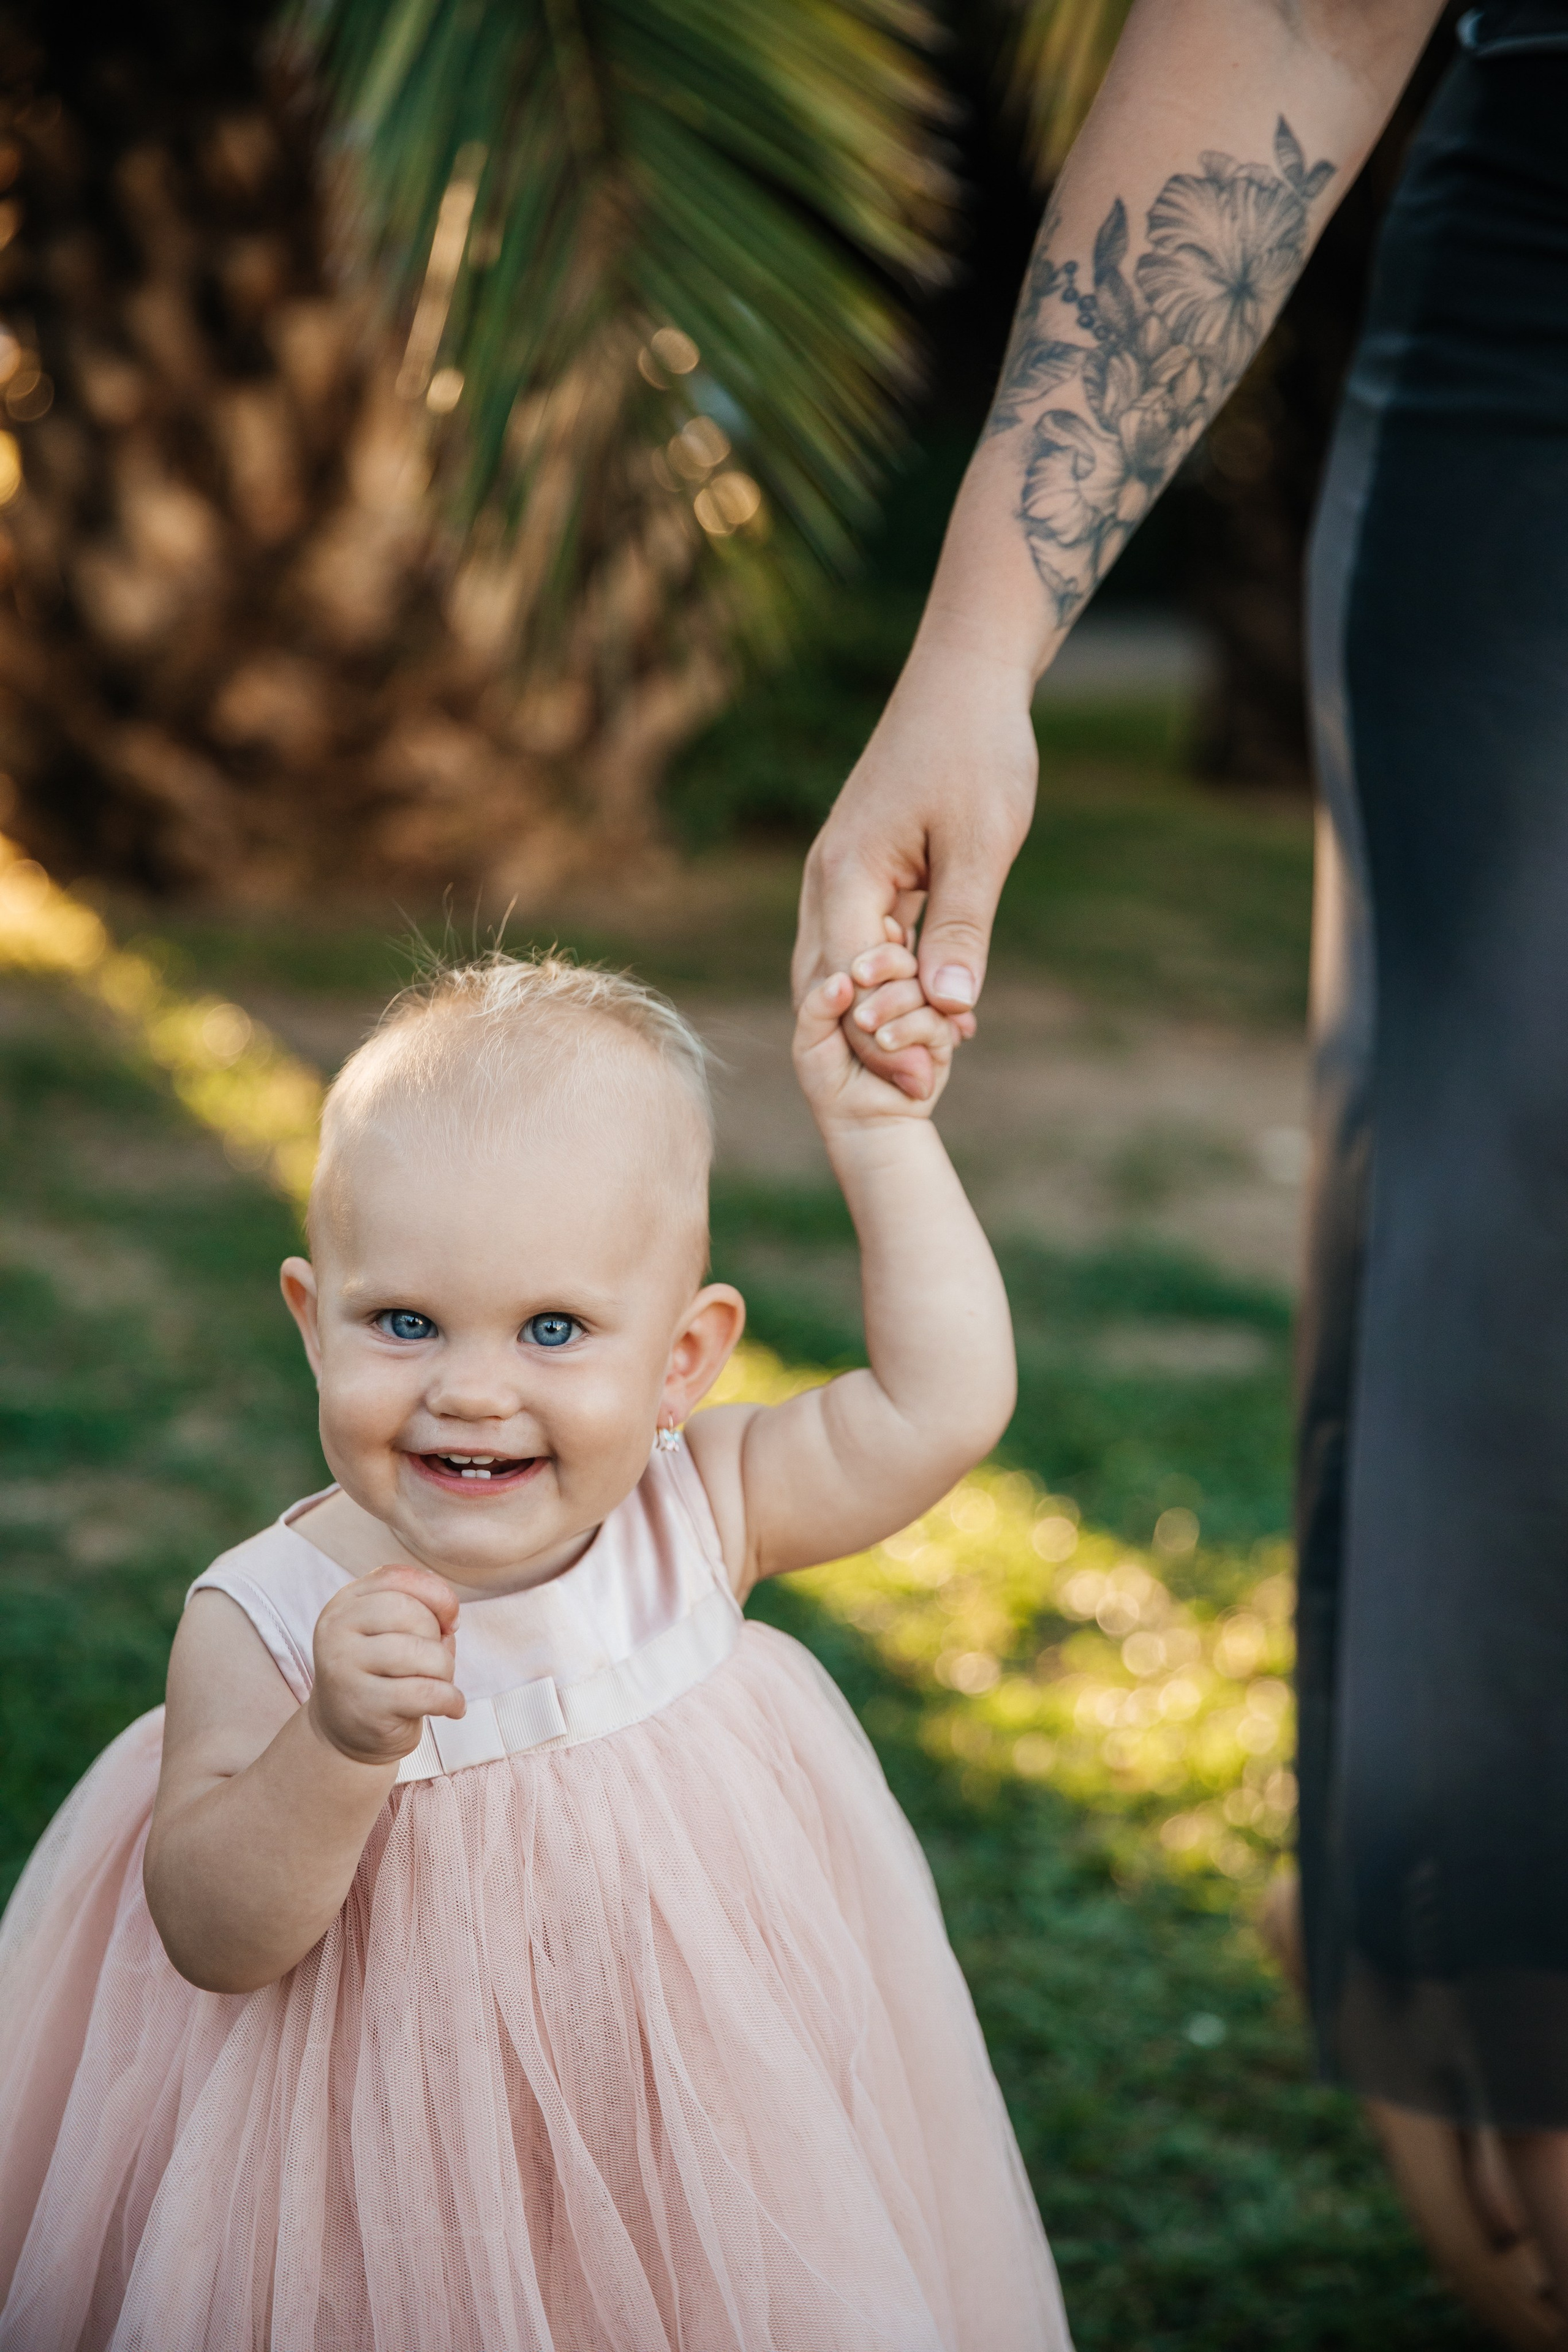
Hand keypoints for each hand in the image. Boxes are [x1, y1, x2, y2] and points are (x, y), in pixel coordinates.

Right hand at [308, 1564, 463, 1767]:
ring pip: (420, 1652)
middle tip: (436, 1659)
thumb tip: (449, 1615)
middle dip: (437, 1635)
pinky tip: (452, 1707)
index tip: (450, 1620)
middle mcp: (336, 1630)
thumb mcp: (391, 1632)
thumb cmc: (382, 1675)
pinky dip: (451, 1699)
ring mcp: (344, 1668)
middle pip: (409, 1611)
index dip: (436, 1593)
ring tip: (440, 1683)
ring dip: (445, 1669)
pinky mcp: (364, 1706)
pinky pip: (426, 1692)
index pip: (396, 1576)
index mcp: (345, 1604)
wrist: (345, 1734)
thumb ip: (418, 1608)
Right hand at [793, 644, 1038, 1097]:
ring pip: (843, 969)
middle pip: (828, 986)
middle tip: (928, 1085)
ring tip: (933, 1056)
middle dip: (874, 1038)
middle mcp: (826, 880)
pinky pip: (865, 941)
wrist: (967, 680)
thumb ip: (960, 930)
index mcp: (845, 875)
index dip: (883, 1036)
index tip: (929, 1081)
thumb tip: (950, 1009)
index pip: (846, 983)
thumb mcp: (981, 846)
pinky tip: (935, 1004)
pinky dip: (893, 978)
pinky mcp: (864, 870)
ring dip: (883, 1012)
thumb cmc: (978, 751)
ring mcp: (840, 876)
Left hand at [793, 925, 960, 1135]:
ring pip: (918, 982)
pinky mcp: (939, 1033)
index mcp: (861, 976)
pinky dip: (909, 1029)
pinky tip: (888, 1043)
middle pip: (899, 952)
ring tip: (871, 1031)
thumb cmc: (829, 1076)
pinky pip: (933, 1018)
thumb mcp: (810, 1040)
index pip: (869, 939)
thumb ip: (817, 1007)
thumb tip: (842, 981)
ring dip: (892, 1003)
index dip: (867, 942)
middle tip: (861, 975)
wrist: (862, 1121)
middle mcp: (893, 985)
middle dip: (883, 963)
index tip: (855, 957)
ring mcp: (919, 1006)